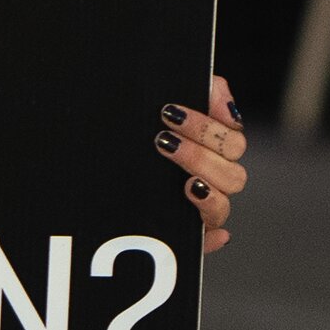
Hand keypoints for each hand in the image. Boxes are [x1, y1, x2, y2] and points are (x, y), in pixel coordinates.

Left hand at [155, 74, 246, 253]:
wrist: (96, 159)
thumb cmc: (139, 128)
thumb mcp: (159, 100)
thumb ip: (203, 88)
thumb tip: (225, 101)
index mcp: (212, 146)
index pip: (232, 138)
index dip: (209, 126)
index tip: (174, 112)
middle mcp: (211, 177)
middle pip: (233, 173)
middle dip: (200, 154)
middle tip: (163, 139)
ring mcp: (200, 206)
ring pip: (224, 206)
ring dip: (208, 191)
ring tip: (182, 179)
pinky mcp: (184, 231)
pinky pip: (206, 241)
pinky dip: (210, 239)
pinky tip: (208, 233)